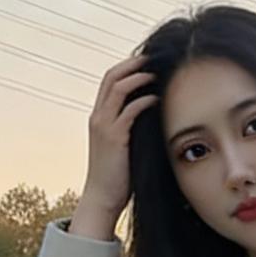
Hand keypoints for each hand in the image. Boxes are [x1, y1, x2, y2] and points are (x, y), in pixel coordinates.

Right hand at [76, 54, 159, 229]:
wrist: (102, 198)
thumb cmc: (116, 177)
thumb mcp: (122, 148)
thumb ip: (130, 130)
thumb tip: (153, 120)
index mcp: (98, 117)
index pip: (109, 82)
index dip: (126, 68)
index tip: (146, 63)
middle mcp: (98, 117)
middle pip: (112, 77)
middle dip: (132, 64)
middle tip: (153, 57)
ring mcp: (104, 126)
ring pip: (118, 88)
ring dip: (138, 77)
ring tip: (156, 72)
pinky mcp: (114, 138)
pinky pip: (129, 111)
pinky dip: (143, 100)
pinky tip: (157, 99)